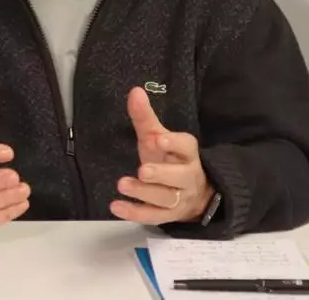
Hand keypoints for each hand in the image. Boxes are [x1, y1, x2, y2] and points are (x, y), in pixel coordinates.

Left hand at [110, 87, 212, 224]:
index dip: (174, 144)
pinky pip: (153, 216)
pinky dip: (135, 213)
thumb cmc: (169, 159)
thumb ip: (145, 117)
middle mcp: (187, 177)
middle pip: (179, 177)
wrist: (192, 194)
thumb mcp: (157, 137)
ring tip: (122, 184)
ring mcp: (179, 198)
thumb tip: (135, 91)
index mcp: (187, 154)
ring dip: (144, 193)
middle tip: (142, 170)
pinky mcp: (167, 215)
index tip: (159, 139)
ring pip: (166, 198)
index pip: (187, 147)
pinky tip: (116, 207)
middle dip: (161, 173)